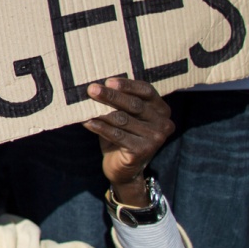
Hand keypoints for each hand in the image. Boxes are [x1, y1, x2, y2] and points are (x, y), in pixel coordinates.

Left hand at [83, 78, 173, 205]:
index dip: (127, 85)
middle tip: (92, 89)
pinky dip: (100, 127)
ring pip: (123, 119)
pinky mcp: (142, 151)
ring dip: (102, 111)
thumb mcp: (124, 114)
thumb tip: (96, 85)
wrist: (123, 167)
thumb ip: (119, 101)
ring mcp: (155, 138)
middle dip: (111, 96)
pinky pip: (117, 135)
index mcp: (161, 109)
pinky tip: (88, 122)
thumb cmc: (122, 134)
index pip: (146, 91)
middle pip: (134, 105)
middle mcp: (163, 123)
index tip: (108, 81)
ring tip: (85, 104)